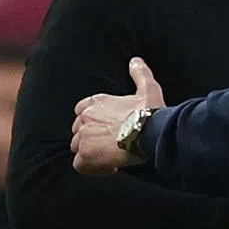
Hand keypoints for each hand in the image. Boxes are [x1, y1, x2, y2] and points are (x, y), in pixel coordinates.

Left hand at [72, 57, 165, 174]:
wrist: (150, 135)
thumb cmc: (150, 113)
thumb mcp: (148, 89)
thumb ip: (140, 74)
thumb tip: (135, 61)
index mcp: (96, 102)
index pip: (81, 111)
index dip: (93, 121)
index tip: (107, 128)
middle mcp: (85, 118)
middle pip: (78, 130)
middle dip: (91, 138)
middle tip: (110, 145)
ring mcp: (83, 137)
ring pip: (78, 147)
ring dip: (91, 153)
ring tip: (110, 157)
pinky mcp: (86, 155)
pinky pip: (80, 165)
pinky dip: (92, 168)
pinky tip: (109, 168)